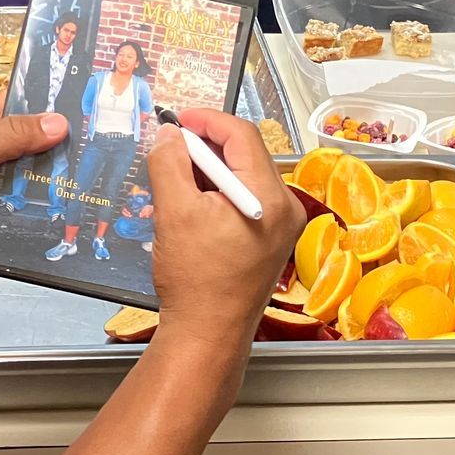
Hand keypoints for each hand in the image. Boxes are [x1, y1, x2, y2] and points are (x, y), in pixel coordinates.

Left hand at [0, 92, 68, 258]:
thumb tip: (58, 121)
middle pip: (27, 159)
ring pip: (12, 196)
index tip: (89, 129)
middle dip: (38, 176)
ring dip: (7, 209)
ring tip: (5, 214)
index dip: (54, 117)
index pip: (26, 109)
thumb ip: (13, 137)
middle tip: (65, 186)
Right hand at [147, 110, 304, 348]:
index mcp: (270, 197)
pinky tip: (191, 204)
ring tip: (176, 180)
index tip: (178, 120)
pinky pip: (245, 199)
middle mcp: (285, 208)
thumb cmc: (196, 281)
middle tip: (172, 149)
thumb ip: (169, 163)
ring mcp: (281, 226)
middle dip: (205, 147)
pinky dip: (218, 193)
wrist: (208, 334)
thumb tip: (169, 134)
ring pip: (243, 177)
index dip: (207, 121)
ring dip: (209, 171)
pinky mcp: (270, 240)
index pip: (243, 136)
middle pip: (246, 154)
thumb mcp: (174, 212)